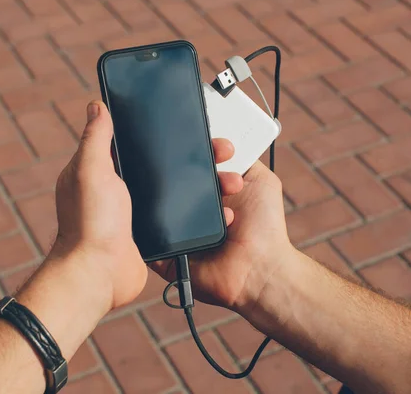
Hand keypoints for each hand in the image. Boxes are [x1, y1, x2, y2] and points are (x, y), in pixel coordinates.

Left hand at [48, 101, 243, 309]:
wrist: (100, 273)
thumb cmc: (90, 223)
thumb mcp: (90, 171)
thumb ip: (95, 138)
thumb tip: (97, 106)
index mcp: (100, 171)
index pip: (128, 141)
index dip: (152, 130)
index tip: (180, 121)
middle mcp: (116, 189)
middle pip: (157, 164)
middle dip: (188, 156)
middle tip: (218, 150)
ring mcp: (132, 211)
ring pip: (171, 188)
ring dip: (198, 182)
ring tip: (226, 178)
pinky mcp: (147, 231)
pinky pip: (174, 213)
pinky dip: (193, 208)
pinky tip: (213, 202)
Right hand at [151, 161, 293, 313]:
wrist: (261, 270)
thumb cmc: (265, 228)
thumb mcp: (260, 180)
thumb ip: (243, 158)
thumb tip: (222, 140)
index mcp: (207, 189)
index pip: (190, 162)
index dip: (198, 150)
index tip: (218, 149)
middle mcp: (188, 206)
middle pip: (170, 178)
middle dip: (189, 171)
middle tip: (219, 181)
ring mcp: (174, 227)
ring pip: (156, 202)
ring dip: (182, 200)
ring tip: (220, 212)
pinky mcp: (163, 251)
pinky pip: (145, 235)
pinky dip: (156, 226)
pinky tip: (186, 223)